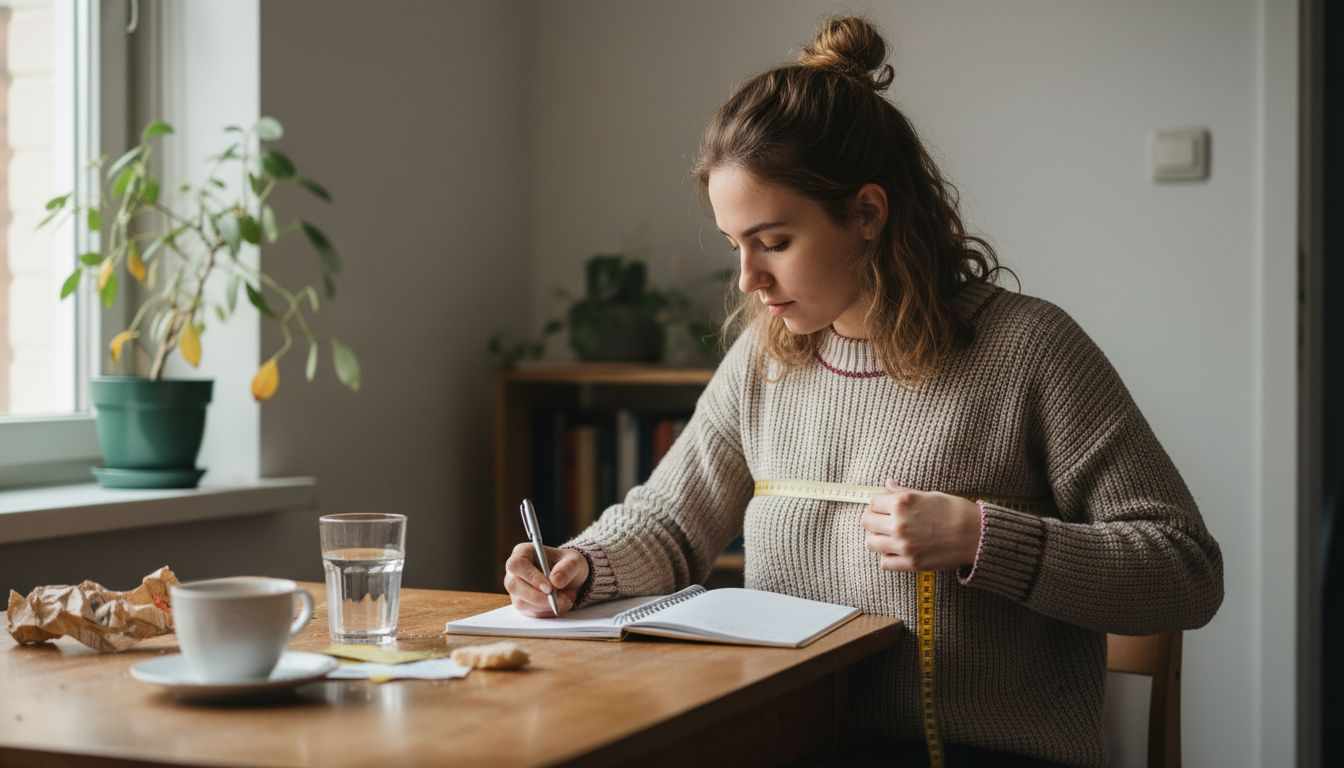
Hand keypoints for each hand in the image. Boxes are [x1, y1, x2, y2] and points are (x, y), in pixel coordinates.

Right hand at [503, 543, 589, 617]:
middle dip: (538, 596)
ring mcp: (516, 589)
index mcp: (523, 553)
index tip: (549, 588)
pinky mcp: (522, 604)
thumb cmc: (568, 565)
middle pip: (514, 586)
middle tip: (559, 600)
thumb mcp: (575, 561)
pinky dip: (547, 612)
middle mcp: (515, 571)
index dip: (531, 577)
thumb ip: (568, 568)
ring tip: (566, 599)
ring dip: (545, 605)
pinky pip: (530, 612)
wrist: (569, 580)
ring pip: (521, 602)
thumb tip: (555, 581)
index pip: (517, 565)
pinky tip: (560, 604)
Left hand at [861, 480, 981, 571]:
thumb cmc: (955, 511)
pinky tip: (897, 551)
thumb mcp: (929, 495)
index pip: (873, 502)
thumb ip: (904, 493)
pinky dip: (888, 557)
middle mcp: (898, 524)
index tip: (884, 507)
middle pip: (867, 522)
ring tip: (889, 537)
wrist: (976, 534)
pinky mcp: (911, 563)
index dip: (878, 504)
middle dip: (874, 520)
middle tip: (884, 522)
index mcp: (902, 503)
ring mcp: (903, 545)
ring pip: (871, 543)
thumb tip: (888, 485)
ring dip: (878, 539)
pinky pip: (884, 563)